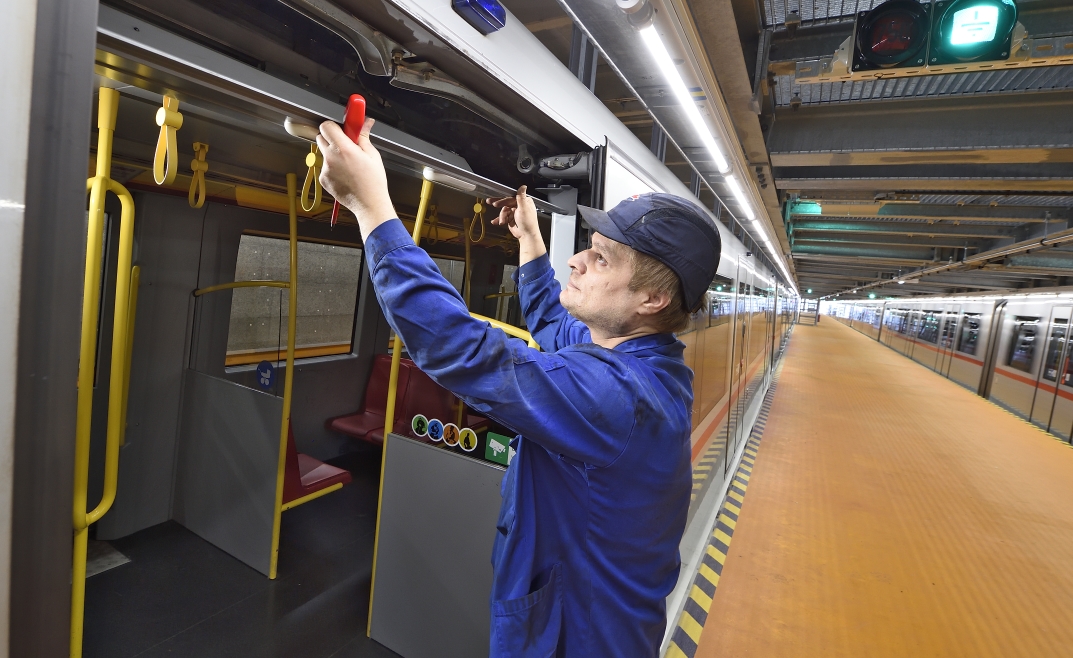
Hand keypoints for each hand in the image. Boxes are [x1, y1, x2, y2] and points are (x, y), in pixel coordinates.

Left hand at [318, 117, 396, 237]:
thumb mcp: (372, 155)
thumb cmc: (373, 182)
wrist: (369, 204)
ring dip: (332, 153)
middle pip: (321, 137)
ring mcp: (325, 169)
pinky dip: (332, 168)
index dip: (333, 126)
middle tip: (345, 145)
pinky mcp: (323, 179)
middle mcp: (331, 158)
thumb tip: (365, 122)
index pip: (326, 126)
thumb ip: (363, 136)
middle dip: (332, 138)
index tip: (341, 128)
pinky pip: (324, 167)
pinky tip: (345, 174)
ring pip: (323, 153)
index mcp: (343, 149)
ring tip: (348, 164)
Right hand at [489, 185, 545, 265]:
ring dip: (502, 217)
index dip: (503, 200)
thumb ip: (521, 197)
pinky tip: (495, 222)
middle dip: (498, 204)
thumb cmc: (528, 222)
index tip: (496, 203)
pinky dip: (499, 219)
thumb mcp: (524, 208)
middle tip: (490, 202)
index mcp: (524, 201)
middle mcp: (519, 205)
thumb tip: (523, 186)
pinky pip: (503, 217)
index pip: (511, 198)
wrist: (526, 235)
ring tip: (502, 222)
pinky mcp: (510, 218)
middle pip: (506, 203)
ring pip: (503, 211)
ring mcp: (514, 212)